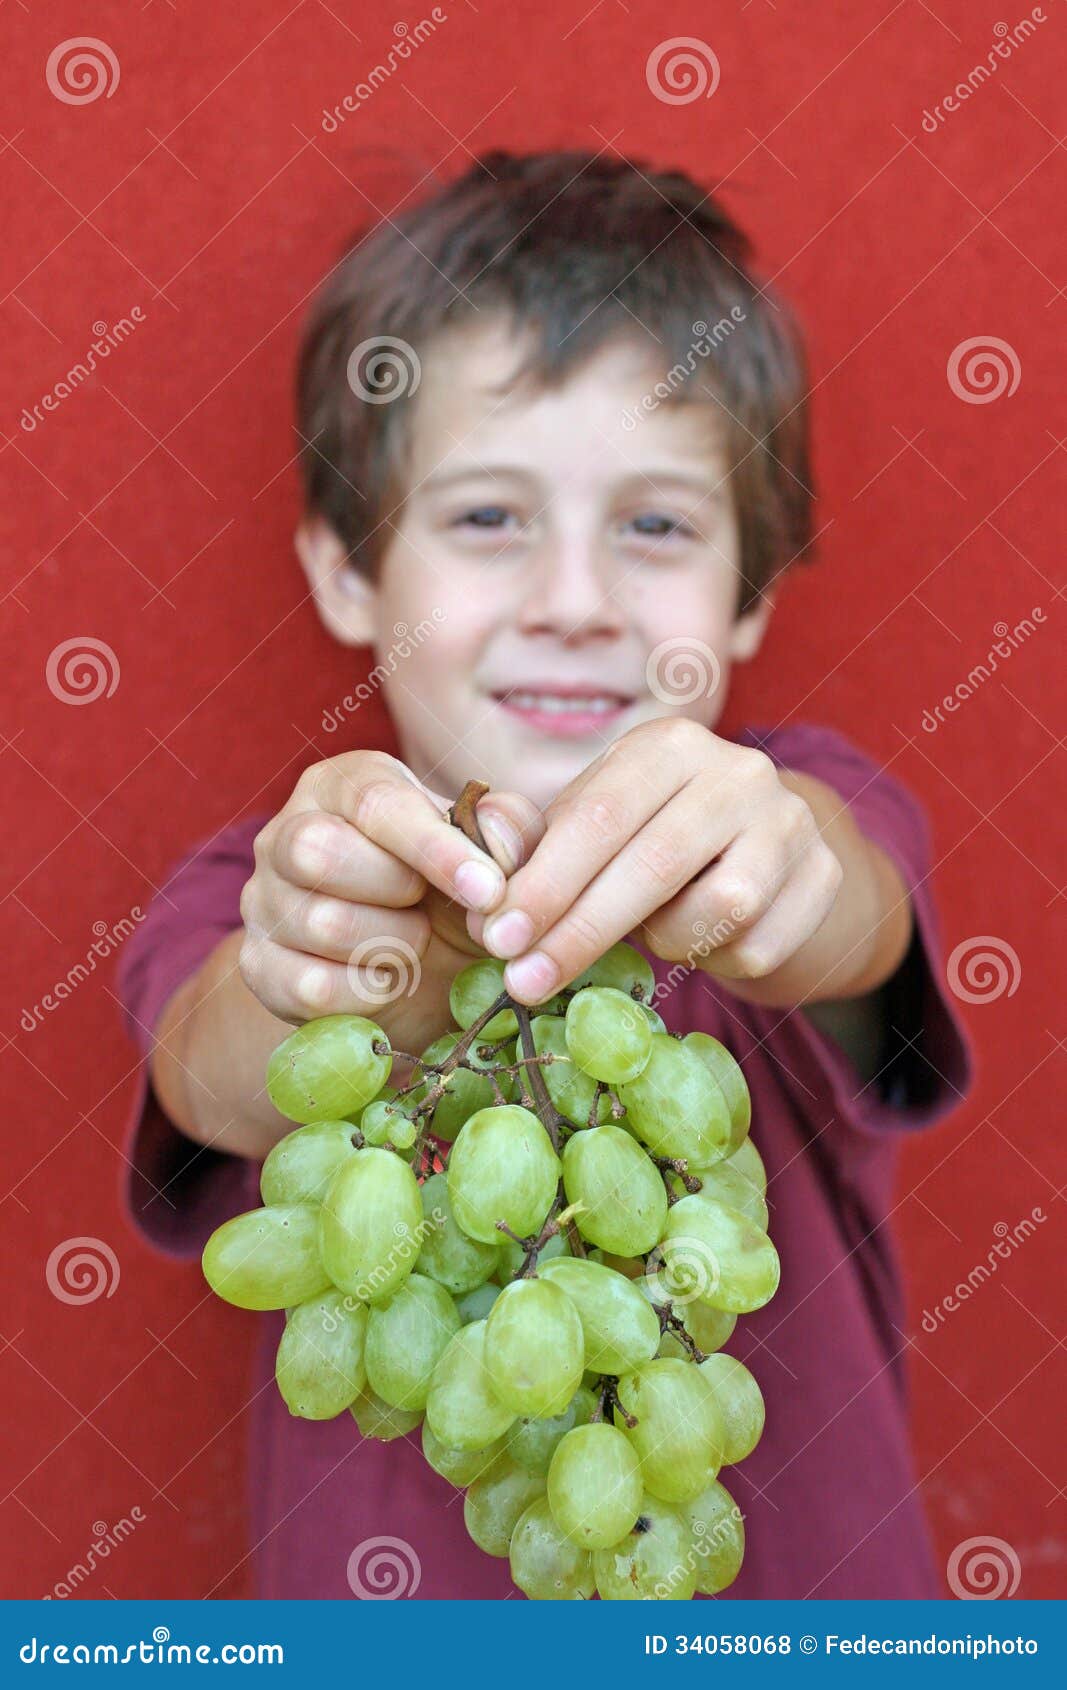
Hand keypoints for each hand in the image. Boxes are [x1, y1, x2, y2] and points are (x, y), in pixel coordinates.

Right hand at [238, 751, 541, 1039]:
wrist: (421, 970)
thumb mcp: (494, 852)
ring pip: (320, 922)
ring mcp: (264, 901)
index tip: (488, 890)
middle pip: (317, 851)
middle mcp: (287, 832)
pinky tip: (387, 979)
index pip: (375, 802)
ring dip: (393, 945)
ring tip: (413, 941)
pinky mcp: (260, 965)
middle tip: (428, 907)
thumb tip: (496, 846)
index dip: (435, 848)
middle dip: (395, 889)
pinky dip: (369, 993)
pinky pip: (311, 986)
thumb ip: (509, 831)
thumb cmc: (454, 889)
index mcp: (345, 785)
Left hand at [468, 719, 842, 1002]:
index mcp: (670, 743)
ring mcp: (791, 823)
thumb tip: (485, 841)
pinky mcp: (823, 880)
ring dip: (664, 940)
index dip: (542, 883)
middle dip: (578, 932)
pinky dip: (714, 960)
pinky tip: (704, 940)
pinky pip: (755, 947)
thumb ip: (537, 836)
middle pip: (651, 865)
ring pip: (716, 909)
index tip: (497, 937)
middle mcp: (739, 770)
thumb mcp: (595, 823)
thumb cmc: (656, 838)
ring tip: (650, 933)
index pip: (597, 816)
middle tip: (524, 981)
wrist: (771, 854)